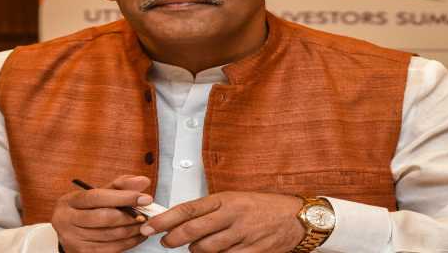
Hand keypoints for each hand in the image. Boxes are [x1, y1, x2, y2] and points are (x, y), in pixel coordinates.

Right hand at [51, 175, 152, 252]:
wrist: (69, 229)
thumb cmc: (87, 208)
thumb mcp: (99, 192)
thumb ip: (121, 185)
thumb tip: (143, 181)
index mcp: (70, 201)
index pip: (98, 197)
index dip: (124, 197)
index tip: (145, 198)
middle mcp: (67, 220)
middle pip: (105, 218)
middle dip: (131, 216)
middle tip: (147, 213)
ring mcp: (73, 240)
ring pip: (110, 235)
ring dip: (132, 230)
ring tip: (145, 223)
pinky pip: (111, 249)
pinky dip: (129, 242)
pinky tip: (137, 235)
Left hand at [140, 191, 304, 252]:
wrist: (296, 217)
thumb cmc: (263, 207)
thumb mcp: (235, 199)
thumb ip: (211, 210)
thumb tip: (182, 220)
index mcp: (225, 199)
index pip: (188, 208)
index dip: (166, 219)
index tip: (150, 225)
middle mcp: (232, 215)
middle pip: (193, 230)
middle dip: (174, 238)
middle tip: (166, 242)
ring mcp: (243, 234)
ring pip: (206, 249)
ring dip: (196, 251)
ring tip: (195, 247)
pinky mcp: (253, 251)